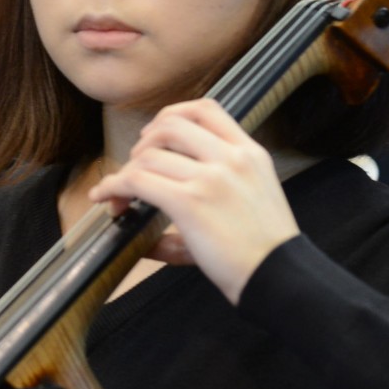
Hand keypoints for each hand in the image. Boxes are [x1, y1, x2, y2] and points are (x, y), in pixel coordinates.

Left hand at [88, 99, 299, 304]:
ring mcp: (211, 179)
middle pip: (169, 125)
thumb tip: (167, 203)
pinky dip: (113, 186)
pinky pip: (136, 181)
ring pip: (148, 156)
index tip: (155, 135)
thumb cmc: (265, 251)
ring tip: (121, 193)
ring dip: (125, 172)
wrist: (281, 279)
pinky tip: (107, 199)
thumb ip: (212, 190)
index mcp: (250, 154)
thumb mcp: (252, 201)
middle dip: (142, 143)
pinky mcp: (190, 203)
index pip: (206, 109)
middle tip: (136, 168)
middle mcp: (231, 159)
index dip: (170, 115)